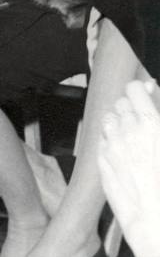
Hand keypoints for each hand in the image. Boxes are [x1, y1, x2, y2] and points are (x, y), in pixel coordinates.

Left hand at [99, 79, 159, 256]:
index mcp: (153, 126)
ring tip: (132, 137)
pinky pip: (102, 144)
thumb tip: (151, 92)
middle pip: (120, 104)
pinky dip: (110, 144)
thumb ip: (159, 118)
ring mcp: (113, 149)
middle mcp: (129, 132)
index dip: (139, 91)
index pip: (134, 89)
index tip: (146, 96)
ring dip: (118, 123)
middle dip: (129, 108)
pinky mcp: (103, 167)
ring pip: (108, 121)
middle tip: (142, 121)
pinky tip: (123, 155)